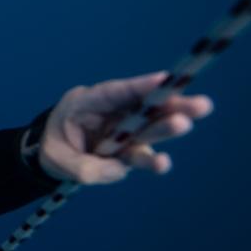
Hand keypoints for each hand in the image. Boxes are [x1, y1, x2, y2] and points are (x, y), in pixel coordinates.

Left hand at [39, 70, 213, 184]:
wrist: (49, 157)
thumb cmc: (53, 148)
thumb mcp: (57, 159)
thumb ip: (85, 166)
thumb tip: (120, 170)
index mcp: (87, 102)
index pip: (115, 92)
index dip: (141, 86)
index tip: (165, 79)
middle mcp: (111, 114)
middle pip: (143, 108)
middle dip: (171, 105)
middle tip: (202, 104)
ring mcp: (122, 133)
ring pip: (147, 130)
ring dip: (167, 128)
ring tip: (184, 125)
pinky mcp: (128, 151)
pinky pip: (140, 155)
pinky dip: (151, 160)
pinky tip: (162, 163)